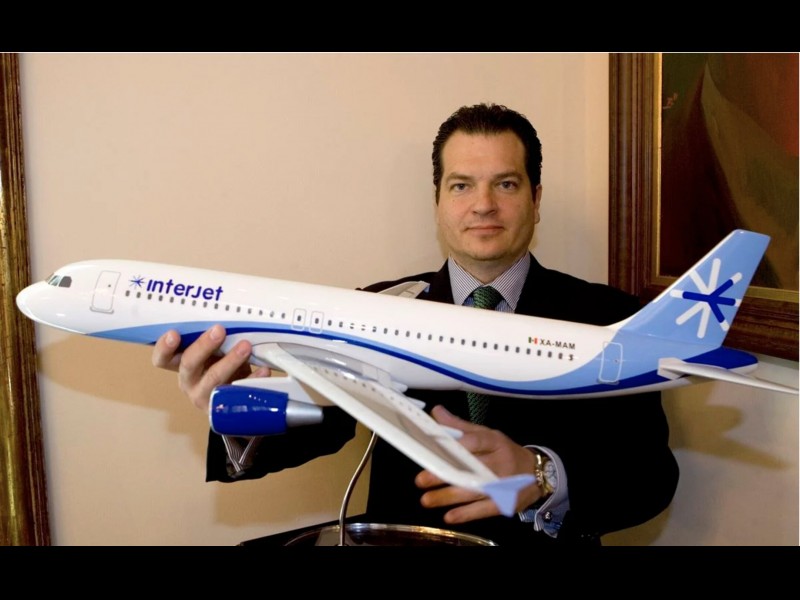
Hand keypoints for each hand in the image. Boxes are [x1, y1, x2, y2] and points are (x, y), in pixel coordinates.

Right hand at [152, 324, 269, 410]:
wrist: (232, 401)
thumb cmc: (218, 366)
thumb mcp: (210, 354)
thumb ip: (212, 340)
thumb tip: (230, 312)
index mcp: (179, 366)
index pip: (161, 359)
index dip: (164, 348)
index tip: (174, 333)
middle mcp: (188, 381)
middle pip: (189, 364)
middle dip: (204, 346)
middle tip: (219, 330)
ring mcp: (205, 396)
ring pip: (214, 379)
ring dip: (230, 361)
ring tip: (245, 346)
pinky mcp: (225, 407)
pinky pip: (239, 393)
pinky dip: (253, 380)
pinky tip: (264, 370)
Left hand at [415, 405, 541, 523]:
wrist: (538, 474)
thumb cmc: (505, 452)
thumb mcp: (488, 435)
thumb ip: (460, 426)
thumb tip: (435, 412)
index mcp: (495, 442)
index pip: (475, 441)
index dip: (455, 444)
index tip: (432, 446)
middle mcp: (499, 463)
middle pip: (470, 468)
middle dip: (444, 474)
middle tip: (421, 479)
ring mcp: (503, 485)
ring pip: (473, 491)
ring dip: (448, 497)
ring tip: (426, 499)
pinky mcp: (505, 503)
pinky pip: (483, 510)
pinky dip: (466, 514)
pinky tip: (448, 516)